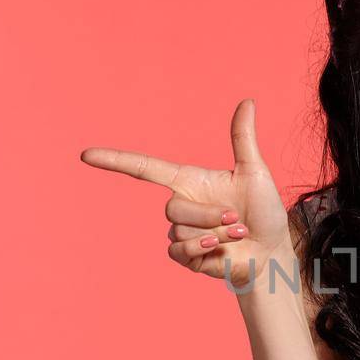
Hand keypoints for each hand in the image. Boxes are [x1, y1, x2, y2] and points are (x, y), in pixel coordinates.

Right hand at [80, 98, 292, 289]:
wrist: (272, 251)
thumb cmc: (265, 212)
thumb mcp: (254, 171)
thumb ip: (243, 139)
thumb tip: (248, 102)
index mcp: (189, 181)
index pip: (145, 168)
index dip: (116, 161)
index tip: (87, 155)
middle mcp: (181, 205)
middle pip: (173, 207)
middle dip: (210, 214)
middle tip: (236, 219)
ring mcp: (181, 232)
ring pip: (179, 231)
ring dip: (215, 233)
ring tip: (237, 235)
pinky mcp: (186, 257)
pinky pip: (179, 251)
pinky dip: (204, 249)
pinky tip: (222, 250)